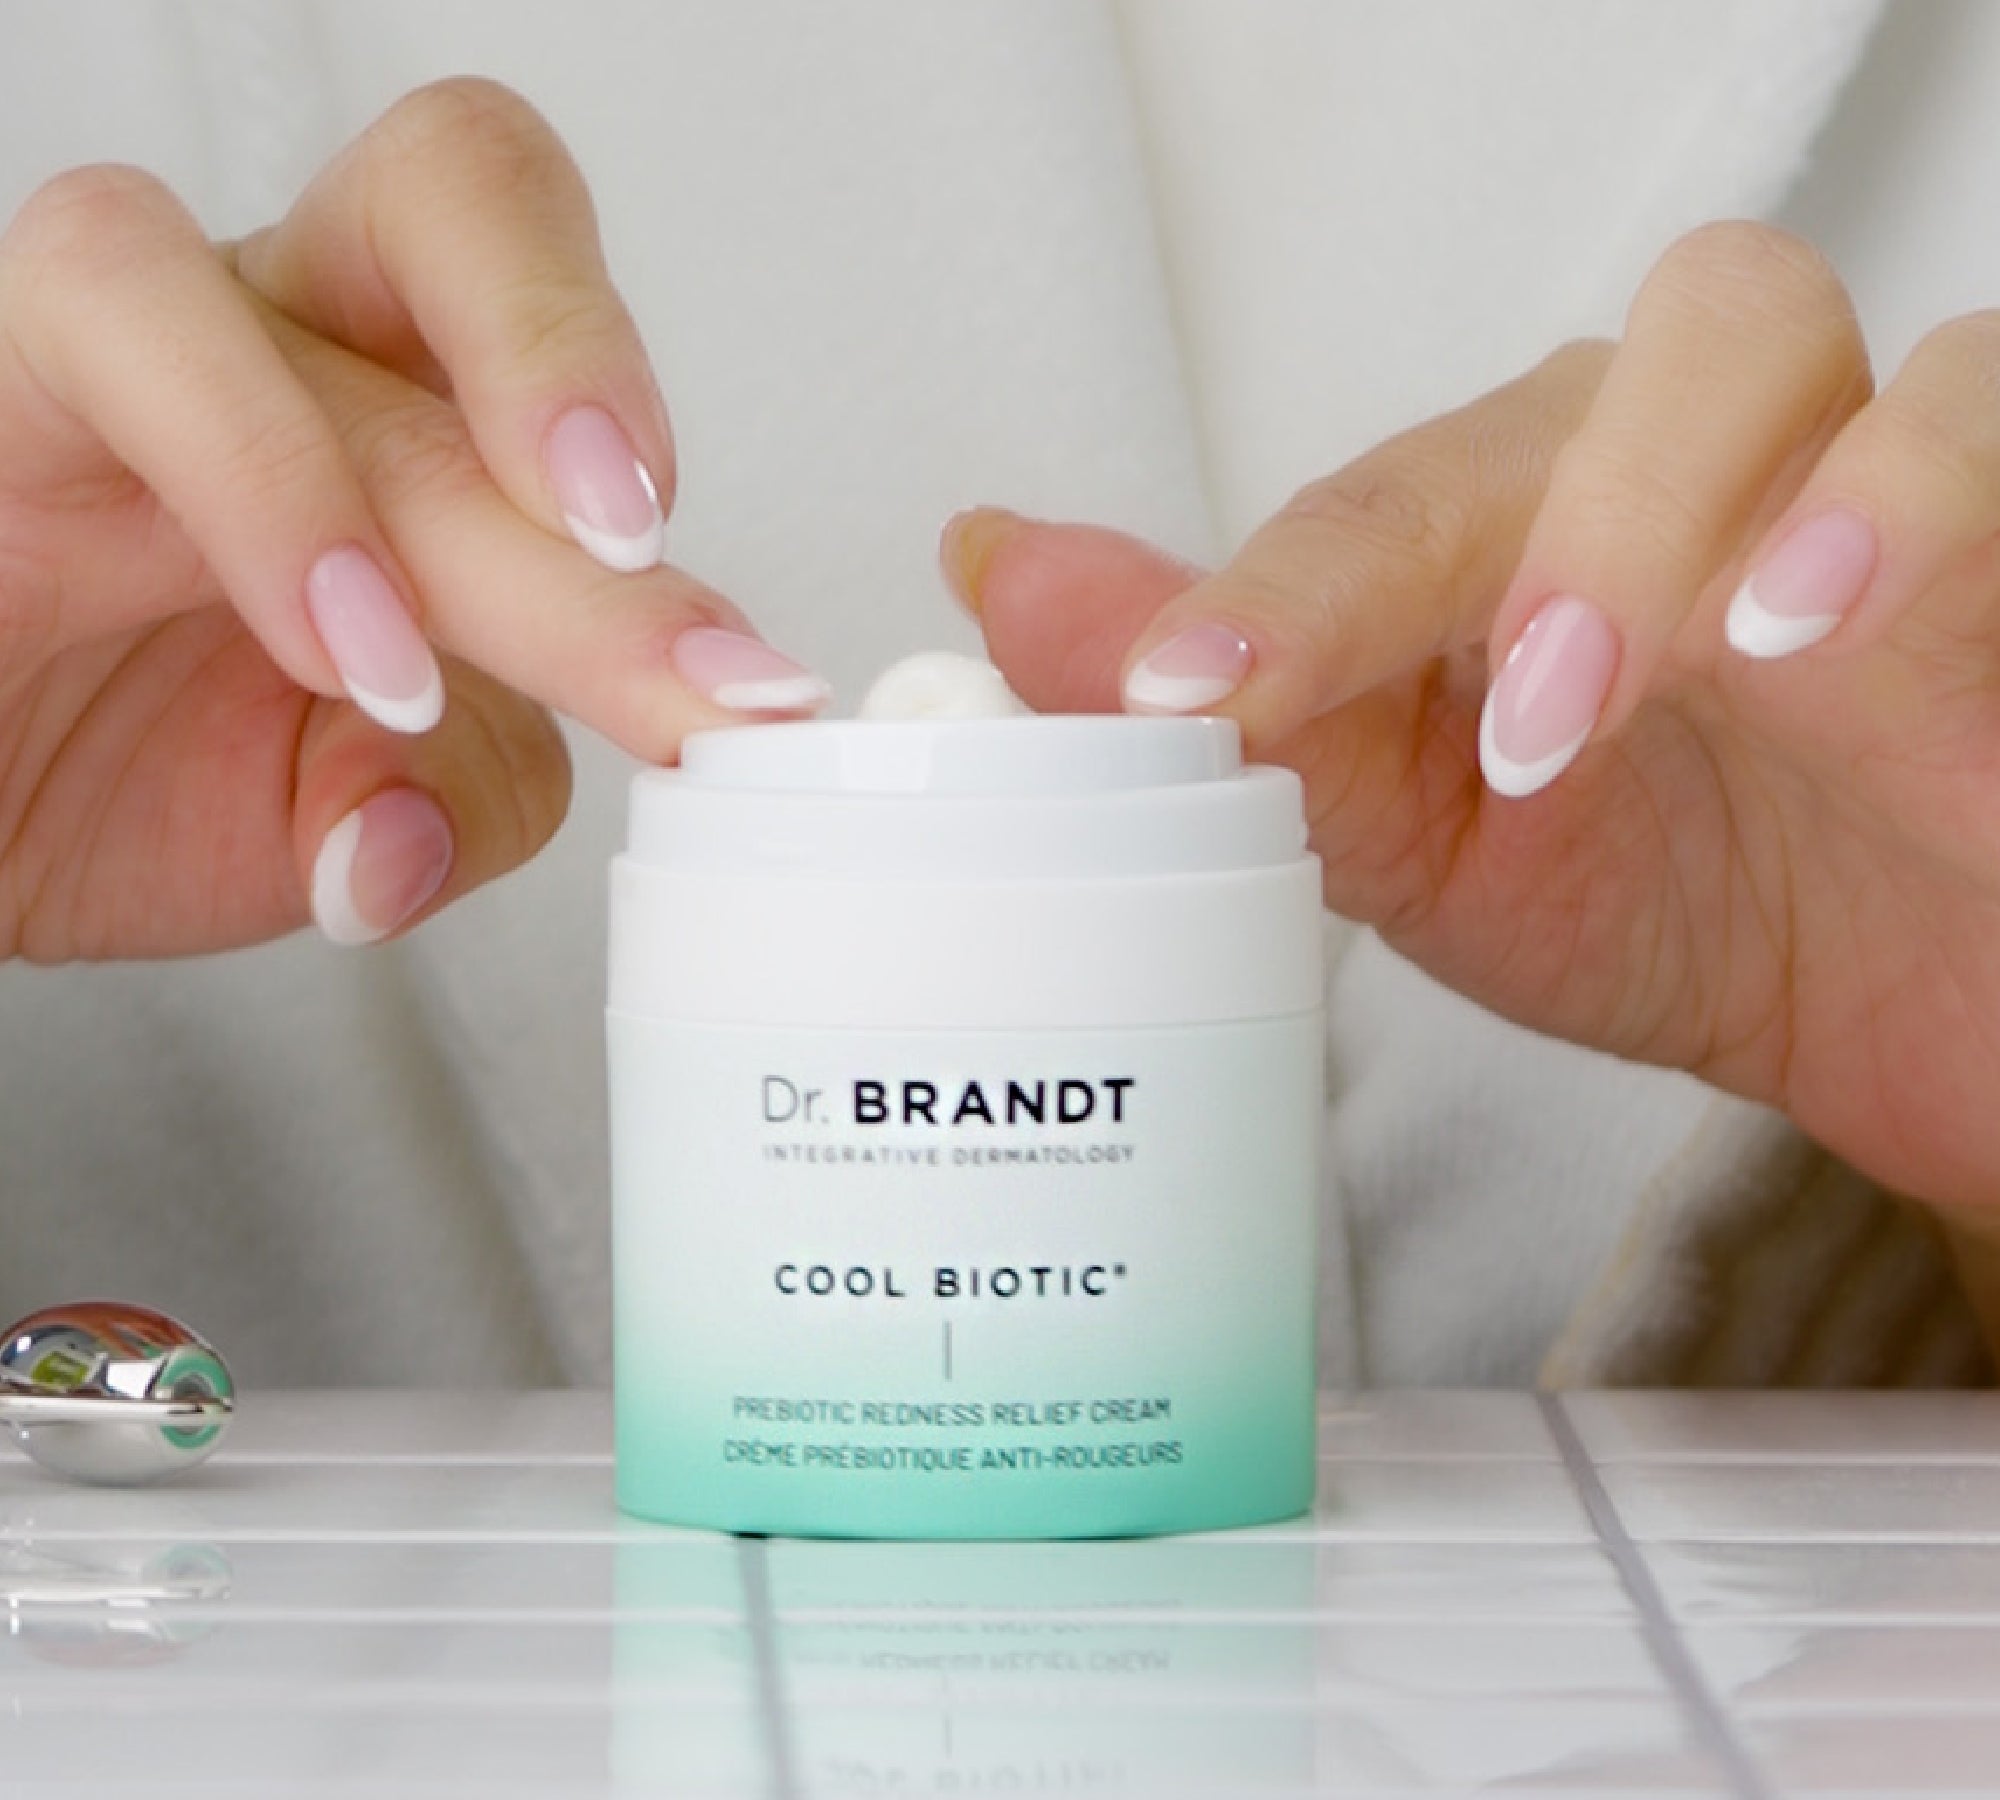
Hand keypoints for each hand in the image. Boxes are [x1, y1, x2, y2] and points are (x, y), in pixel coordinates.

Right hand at [0, 79, 825, 959]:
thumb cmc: (126, 771)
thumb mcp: (340, 820)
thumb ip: (446, 802)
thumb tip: (407, 843)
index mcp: (418, 417)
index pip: (563, 346)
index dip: (690, 494)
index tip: (750, 682)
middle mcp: (290, 339)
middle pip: (459, 199)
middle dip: (576, 379)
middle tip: (639, 556)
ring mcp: (137, 345)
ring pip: (283, 246)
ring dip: (394, 460)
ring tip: (419, 666)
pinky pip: (112, 322)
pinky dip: (255, 493)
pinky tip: (324, 648)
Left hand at [948, 222, 1999, 1214]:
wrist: (1918, 1011)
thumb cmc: (1687, 908)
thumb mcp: (1443, 851)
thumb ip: (1262, 721)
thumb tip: (1006, 577)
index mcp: (1518, 538)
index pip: (1379, 507)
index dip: (1273, 586)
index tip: (1177, 695)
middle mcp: (1668, 467)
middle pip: (1551, 376)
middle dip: (1438, 542)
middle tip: (1385, 733)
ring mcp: (1842, 470)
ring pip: (1750, 333)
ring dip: (1635, 512)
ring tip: (1571, 707)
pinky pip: (1980, 405)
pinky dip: (1887, 499)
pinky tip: (1801, 638)